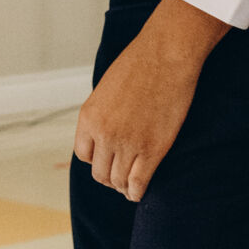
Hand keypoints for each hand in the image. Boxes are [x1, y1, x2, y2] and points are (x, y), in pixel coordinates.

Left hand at [74, 0, 226, 200]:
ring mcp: (127, 144)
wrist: (165, 56)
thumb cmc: (138, 66)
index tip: (105, 158)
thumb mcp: (105, 90)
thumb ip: (101, 115)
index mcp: (88, 117)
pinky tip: (137, 191)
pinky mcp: (152, 150)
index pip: (83, 154)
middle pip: (99, 173)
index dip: (95, 159)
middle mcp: (104, 134)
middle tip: (118, 175)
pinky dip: (136, 192)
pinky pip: (138, 183)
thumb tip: (103, 134)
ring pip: (117, 181)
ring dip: (122, 186)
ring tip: (128, 185)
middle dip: (108, 176)